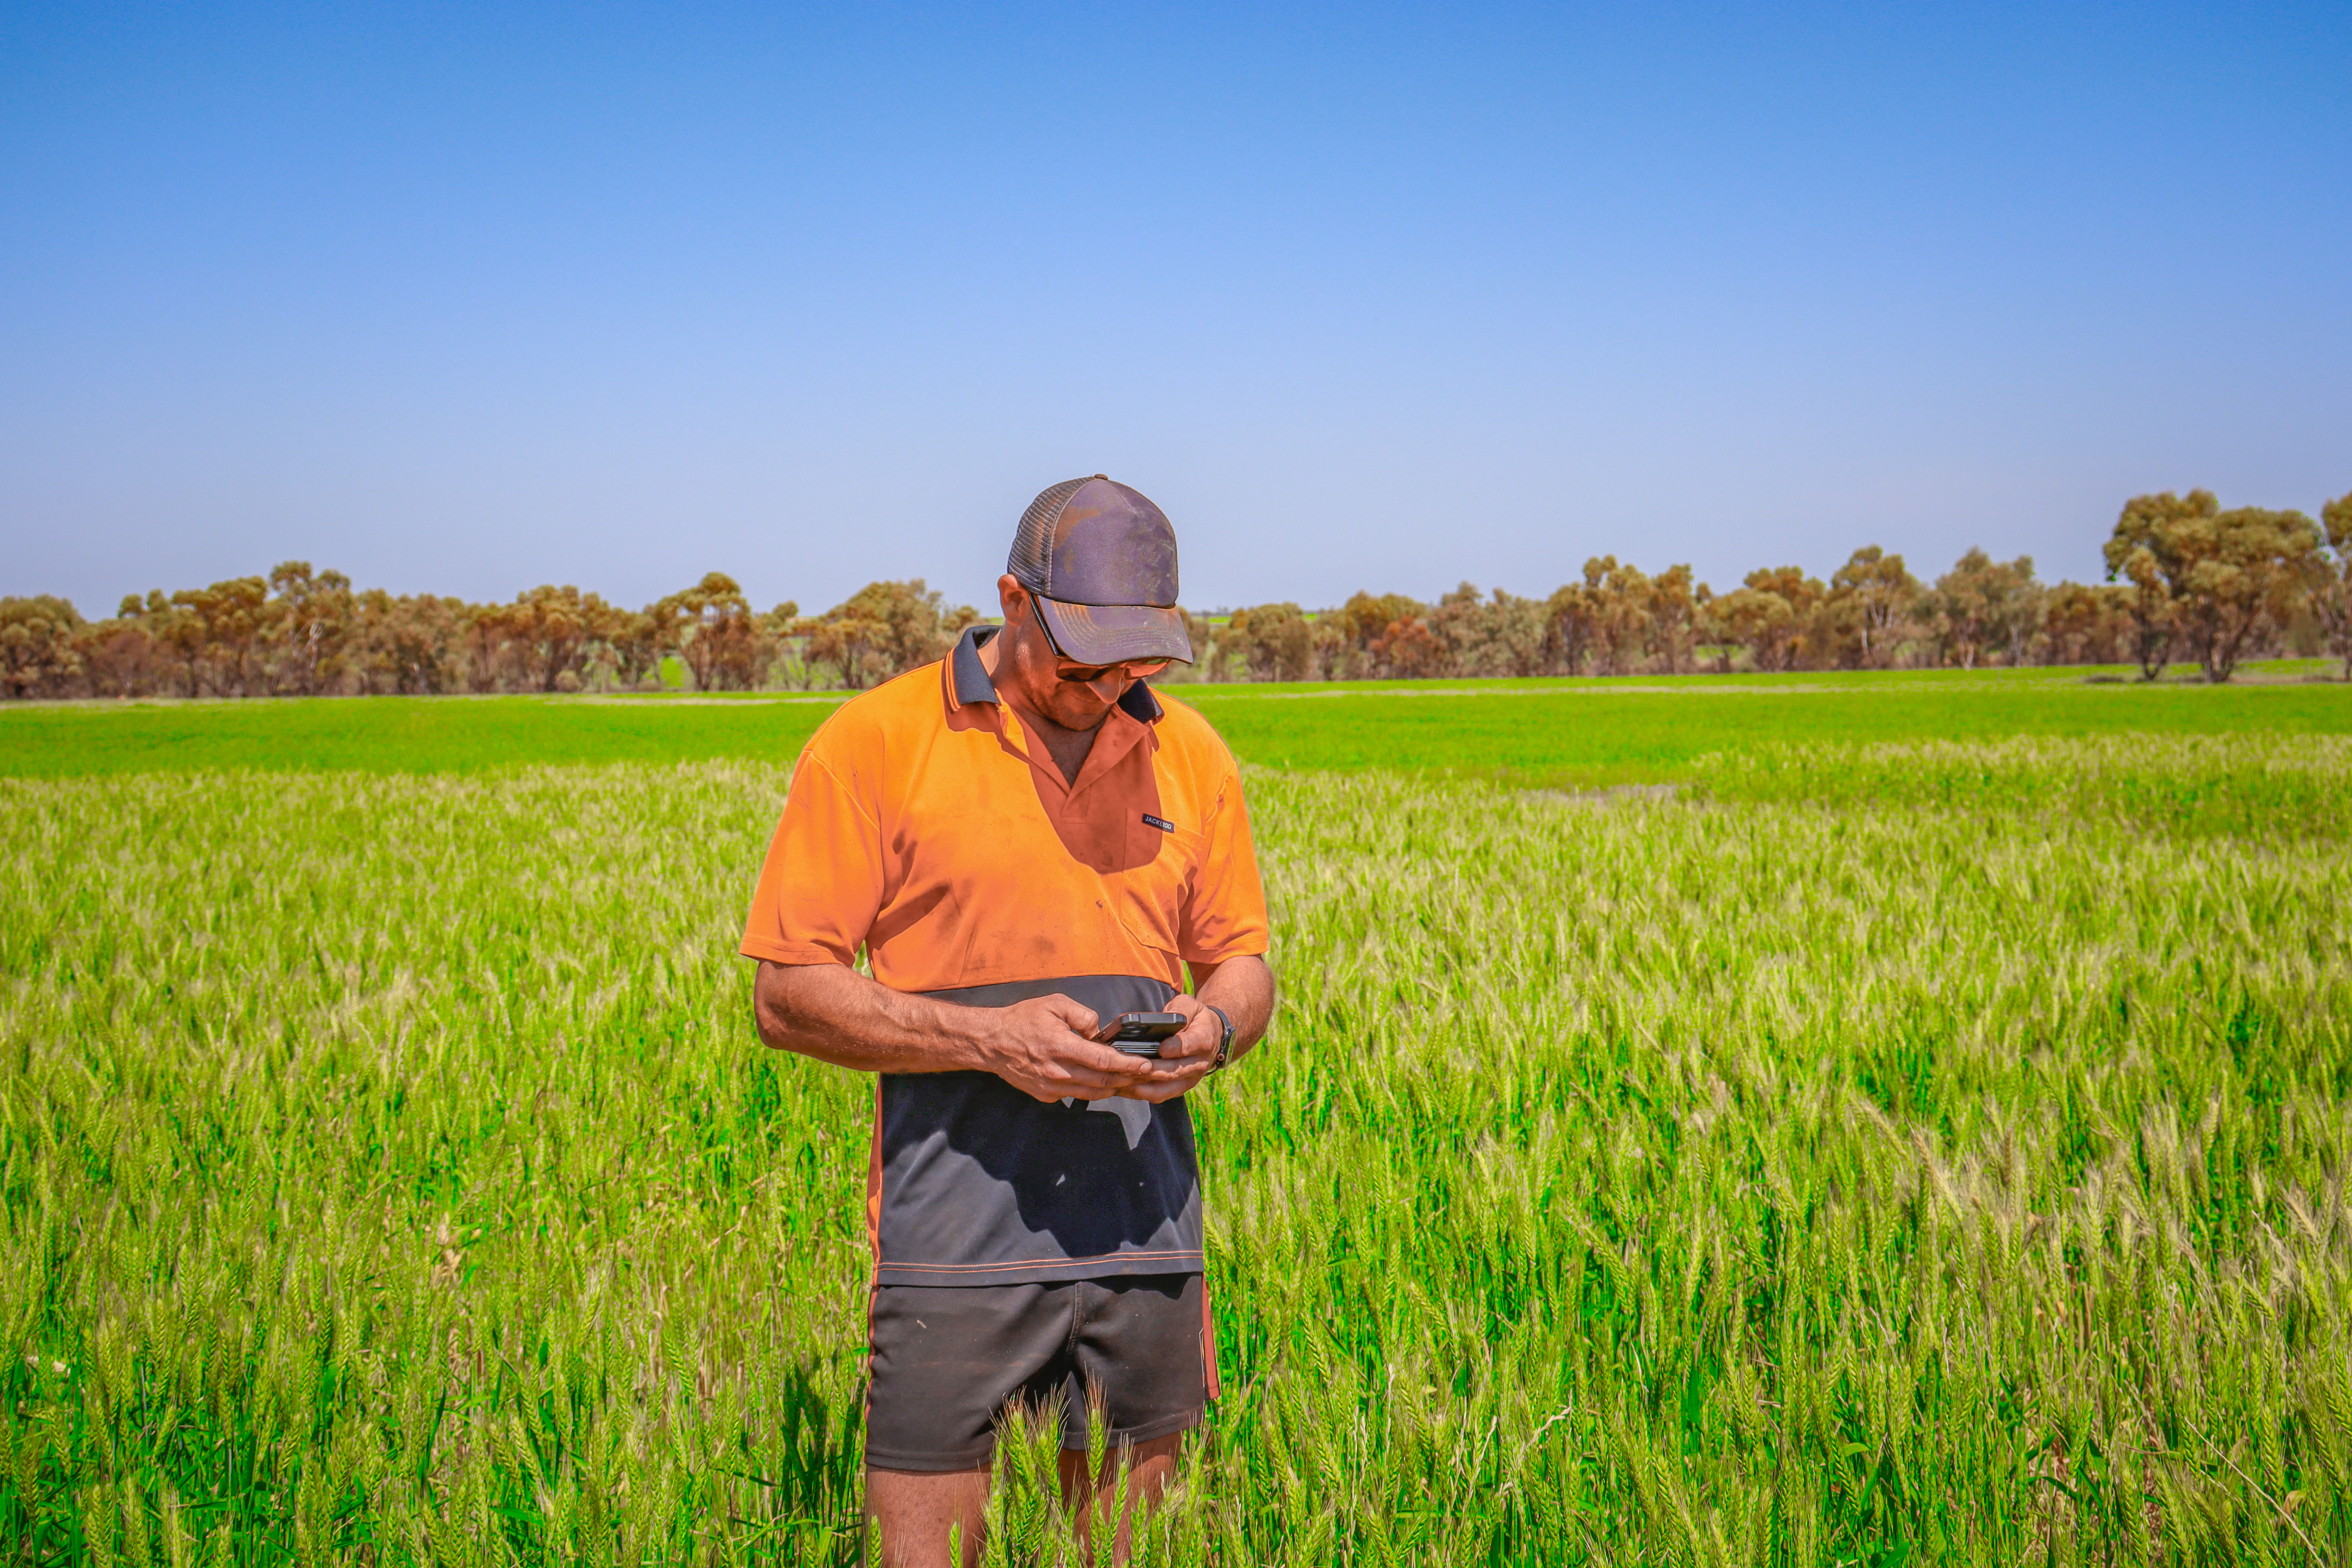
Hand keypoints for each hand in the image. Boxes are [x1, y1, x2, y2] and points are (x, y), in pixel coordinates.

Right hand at [974, 994, 1165, 1103]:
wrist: (991, 1042)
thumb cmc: (1023, 1019)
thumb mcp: (1054, 1004)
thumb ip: (1083, 1015)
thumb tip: (1100, 1033)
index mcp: (1060, 1046)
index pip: (1102, 1060)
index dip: (1127, 1065)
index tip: (1145, 1065)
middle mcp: (1056, 1071)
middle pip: (1101, 1081)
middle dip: (1126, 1078)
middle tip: (1143, 1073)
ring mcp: (1050, 1087)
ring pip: (1091, 1093)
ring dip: (1112, 1088)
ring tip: (1128, 1079)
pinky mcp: (1046, 1095)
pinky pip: (1075, 1095)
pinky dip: (1092, 1090)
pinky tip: (1101, 1081)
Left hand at [1115, 993, 1221, 1103]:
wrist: (1211, 1035)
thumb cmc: (1195, 1017)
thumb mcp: (1190, 1005)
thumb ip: (1179, 1009)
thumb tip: (1163, 1019)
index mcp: (1203, 1040)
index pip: (1190, 1045)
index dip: (1176, 1048)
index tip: (1161, 1048)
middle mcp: (1199, 1064)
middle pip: (1174, 1071)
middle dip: (1151, 1070)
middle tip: (1129, 1066)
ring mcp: (1189, 1079)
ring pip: (1165, 1088)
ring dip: (1143, 1086)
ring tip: (1121, 1080)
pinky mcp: (1179, 1088)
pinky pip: (1159, 1095)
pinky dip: (1141, 1093)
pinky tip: (1123, 1087)